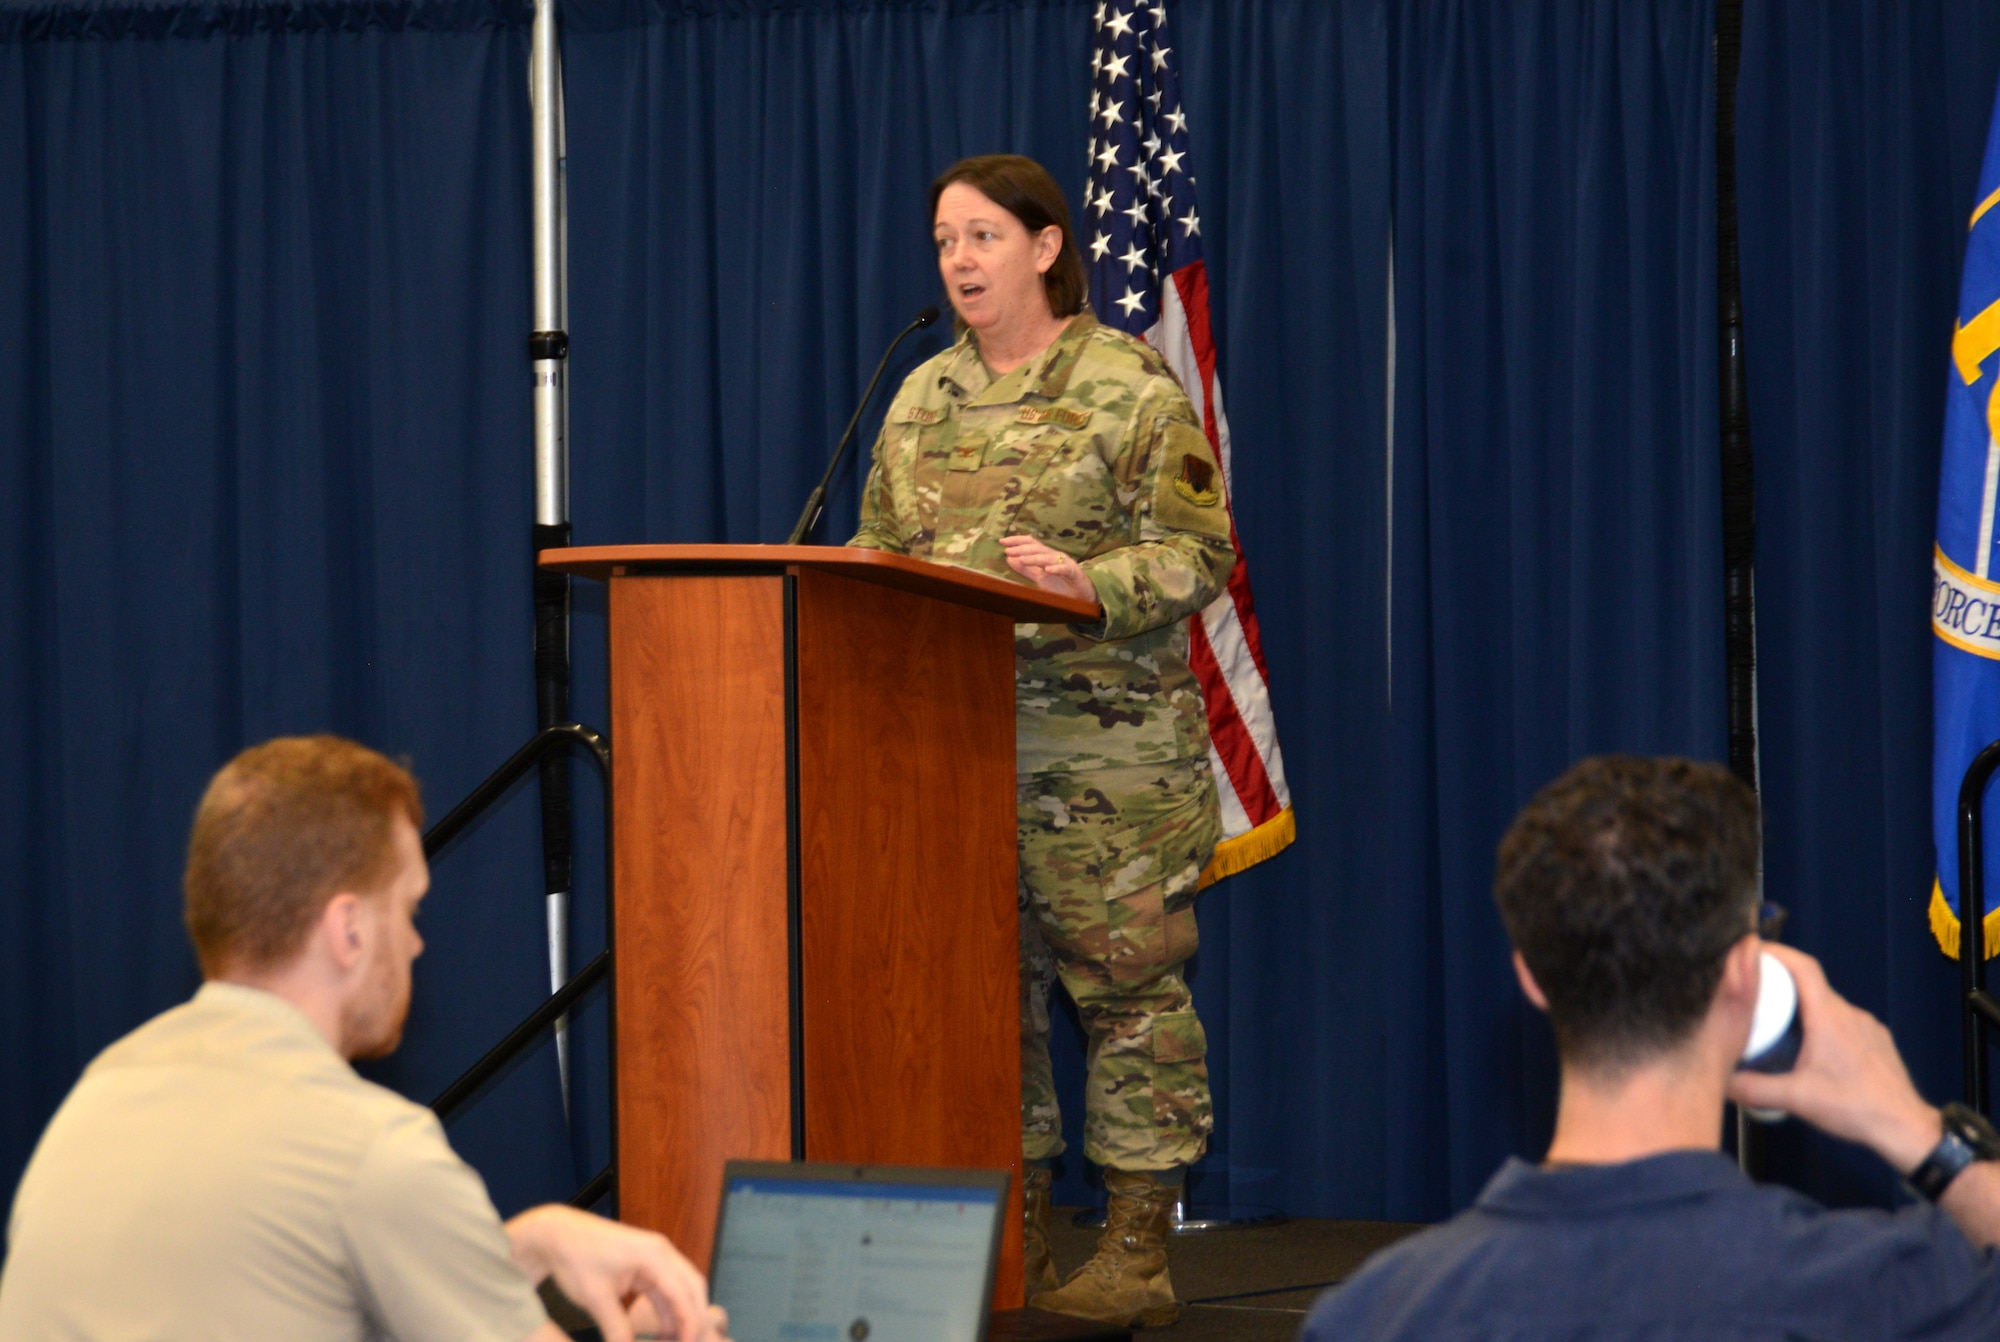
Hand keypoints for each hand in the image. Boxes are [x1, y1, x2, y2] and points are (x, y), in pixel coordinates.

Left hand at [505, 1205, 724, 1341]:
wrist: (557, 1234)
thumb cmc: (577, 1259)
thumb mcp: (595, 1298)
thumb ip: (616, 1328)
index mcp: (655, 1256)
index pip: (683, 1293)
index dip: (690, 1323)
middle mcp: (662, 1253)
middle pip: (693, 1287)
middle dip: (695, 1317)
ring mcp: (655, 1257)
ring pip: (681, 1288)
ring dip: (682, 1314)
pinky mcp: (646, 1264)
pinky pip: (666, 1288)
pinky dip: (668, 1309)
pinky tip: (664, 1331)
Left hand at [1000, 535, 1097, 605]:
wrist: (1083, 598)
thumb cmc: (1062, 586)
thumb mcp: (1040, 578)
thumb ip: (1026, 569)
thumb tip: (1009, 558)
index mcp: (1046, 555)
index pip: (1030, 543)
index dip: (1017, 541)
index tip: (1002, 541)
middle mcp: (1055, 556)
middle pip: (1037, 548)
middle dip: (1022, 549)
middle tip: (1008, 550)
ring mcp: (1065, 563)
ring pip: (1049, 558)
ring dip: (1034, 558)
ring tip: (1022, 559)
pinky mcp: (1074, 573)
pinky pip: (1065, 569)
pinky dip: (1056, 569)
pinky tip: (1047, 570)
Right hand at [1726, 944, 1940, 1173]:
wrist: (1905, 1128)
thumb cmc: (1853, 1107)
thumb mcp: (1795, 1100)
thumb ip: (1752, 1089)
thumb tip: (1718, 1081)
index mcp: (1829, 1017)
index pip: (1803, 967)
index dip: (1777, 952)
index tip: (1752, 951)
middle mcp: (1850, 1014)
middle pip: (1811, 984)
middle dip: (1781, 983)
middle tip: (1752, 994)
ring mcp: (1867, 1026)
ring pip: (1828, 1005)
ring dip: (1802, 1007)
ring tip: (1777, 1023)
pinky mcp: (1877, 1041)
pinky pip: (1843, 1021)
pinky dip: (1822, 1023)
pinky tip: (1811, 1049)